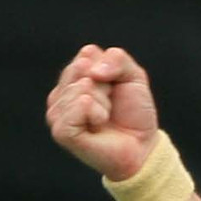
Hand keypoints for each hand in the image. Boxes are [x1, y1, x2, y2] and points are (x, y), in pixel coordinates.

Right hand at [45, 44, 158, 179]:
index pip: (88, 54)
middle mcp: (62, 92)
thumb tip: (91, 71)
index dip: (110, 70)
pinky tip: (99, 123)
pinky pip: (75, 107)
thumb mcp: (134, 77)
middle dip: (106, 86)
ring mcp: (58, 111)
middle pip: (82, 69)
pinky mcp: (61, 131)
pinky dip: (94, 112)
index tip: (116, 88)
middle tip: (111, 106)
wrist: (142, 146)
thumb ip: (117, 58)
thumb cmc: (135, 113)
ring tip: (105, 117)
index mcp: (75, 75)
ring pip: (79, 88)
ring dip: (103, 103)